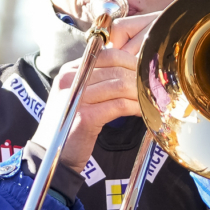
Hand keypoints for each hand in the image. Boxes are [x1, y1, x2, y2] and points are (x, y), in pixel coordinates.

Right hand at [53, 7, 160, 173]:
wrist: (52, 155)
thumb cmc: (71, 127)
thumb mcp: (81, 98)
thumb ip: (99, 82)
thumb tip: (133, 74)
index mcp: (71, 70)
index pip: (108, 54)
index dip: (132, 61)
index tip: (147, 72)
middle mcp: (71, 79)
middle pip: (117, 68)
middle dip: (141, 77)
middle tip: (157, 86)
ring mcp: (77, 97)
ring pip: (120, 85)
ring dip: (141, 92)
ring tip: (154, 99)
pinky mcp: (85, 116)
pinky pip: (120, 105)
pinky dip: (136, 107)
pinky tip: (145, 112)